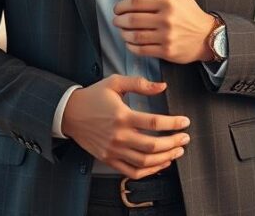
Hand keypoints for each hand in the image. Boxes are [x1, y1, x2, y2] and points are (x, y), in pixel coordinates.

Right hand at [61, 74, 191, 178]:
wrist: (69, 113)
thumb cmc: (93, 96)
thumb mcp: (115, 82)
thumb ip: (139, 83)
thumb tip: (162, 86)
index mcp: (122, 115)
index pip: (154, 122)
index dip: (173, 123)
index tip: (185, 121)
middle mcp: (119, 135)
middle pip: (153, 145)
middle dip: (174, 143)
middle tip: (185, 138)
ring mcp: (113, 150)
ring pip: (145, 161)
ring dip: (165, 158)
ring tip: (177, 151)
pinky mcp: (109, 159)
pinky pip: (132, 171)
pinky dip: (149, 171)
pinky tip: (160, 164)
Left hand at [113, 0, 217, 63]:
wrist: (207, 36)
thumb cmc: (189, 11)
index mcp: (168, 3)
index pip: (136, 3)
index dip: (121, 6)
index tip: (117, 9)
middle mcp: (167, 20)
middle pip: (132, 20)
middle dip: (119, 20)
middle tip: (116, 20)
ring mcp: (167, 37)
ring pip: (135, 36)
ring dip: (123, 33)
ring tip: (122, 31)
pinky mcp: (167, 51)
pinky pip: (141, 50)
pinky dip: (131, 46)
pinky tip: (130, 42)